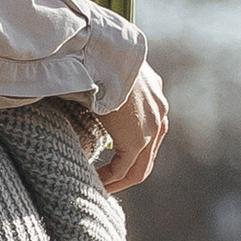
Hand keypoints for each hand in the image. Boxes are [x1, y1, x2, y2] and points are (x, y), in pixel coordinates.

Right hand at [98, 64, 169, 192]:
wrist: (101, 52)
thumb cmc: (94, 56)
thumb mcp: (104, 71)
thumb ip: (103, 86)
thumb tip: (81, 90)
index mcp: (153, 93)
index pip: (147, 132)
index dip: (127, 150)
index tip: (107, 158)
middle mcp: (159, 111)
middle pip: (147, 154)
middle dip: (125, 171)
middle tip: (104, 182)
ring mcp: (153, 125)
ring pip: (140, 166)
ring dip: (119, 180)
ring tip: (99, 188)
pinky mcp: (140, 138)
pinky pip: (126, 169)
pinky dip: (111, 180)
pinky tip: (95, 183)